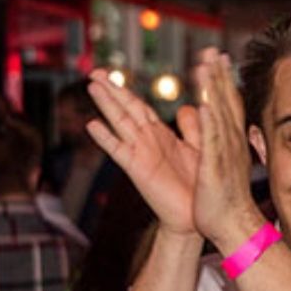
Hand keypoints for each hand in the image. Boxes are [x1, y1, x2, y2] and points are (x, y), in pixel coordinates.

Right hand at [85, 69, 199, 236]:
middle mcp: (147, 142)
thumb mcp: (198, 149)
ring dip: (106, 105)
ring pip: (120, 123)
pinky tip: (92, 125)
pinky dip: (106, 138)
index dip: (125, 89)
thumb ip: (193, 128)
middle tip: (93, 72)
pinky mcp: (138, 169)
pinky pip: (119, 151)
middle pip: (125, 110)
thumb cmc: (195, 186)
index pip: (139, 106)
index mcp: (160, 135)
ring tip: (92, 87)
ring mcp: (140, 154)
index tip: (109, 72)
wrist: (193, 218)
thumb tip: (193, 105)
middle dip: (111, 90)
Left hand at [191, 48, 264, 249]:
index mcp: (229, 140)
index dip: (223, 79)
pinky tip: (204, 105)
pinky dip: (209, 123)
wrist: (233, 225)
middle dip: (219, 75)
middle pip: (225, 103)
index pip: (228, 104)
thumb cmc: (225, 196)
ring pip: (218, 116)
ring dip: (213, 91)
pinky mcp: (215, 169)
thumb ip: (211, 136)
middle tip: (213, 50)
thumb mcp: (219, 161)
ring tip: (207, 67)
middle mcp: (230, 143)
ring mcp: (224, 154)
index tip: (219, 56)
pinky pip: (212, 143)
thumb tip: (204, 116)